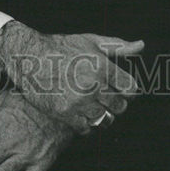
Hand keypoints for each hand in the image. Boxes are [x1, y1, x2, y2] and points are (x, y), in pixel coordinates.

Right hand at [0, 24, 143, 134]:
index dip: (127, 90)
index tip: (119, 89)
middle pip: (119, 107)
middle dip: (115, 103)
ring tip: (92, 105)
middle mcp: (93, 85)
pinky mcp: (65, 114)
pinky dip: (85, 123)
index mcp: (102, 66)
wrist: (29, 57)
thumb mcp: (91, 41)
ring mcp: (79, 101)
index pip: (130, 89)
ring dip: (101, 115)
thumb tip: (141, 45)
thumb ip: (118, 46)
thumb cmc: (62, 47)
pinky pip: (86, 129)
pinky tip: (79, 111)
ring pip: (104, 120)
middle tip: (103, 97)